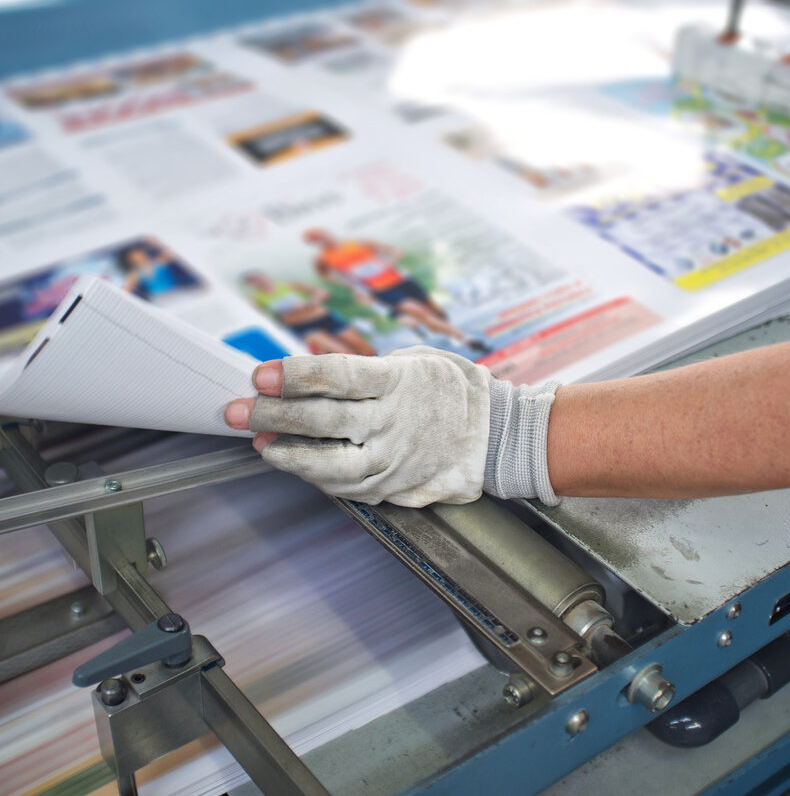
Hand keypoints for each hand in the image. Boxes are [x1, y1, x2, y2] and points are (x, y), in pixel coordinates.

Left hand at [224, 346, 491, 506]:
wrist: (493, 434)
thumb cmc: (448, 388)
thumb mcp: (412, 361)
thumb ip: (365, 372)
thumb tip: (309, 379)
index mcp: (399, 381)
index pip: (337, 377)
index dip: (293, 375)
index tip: (260, 374)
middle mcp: (394, 421)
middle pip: (323, 419)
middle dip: (273, 413)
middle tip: (237, 409)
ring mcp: (394, 458)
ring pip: (330, 464)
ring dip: (287, 453)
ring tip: (258, 441)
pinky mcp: (393, 486)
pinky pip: (346, 486)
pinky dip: (314, 476)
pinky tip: (292, 463)